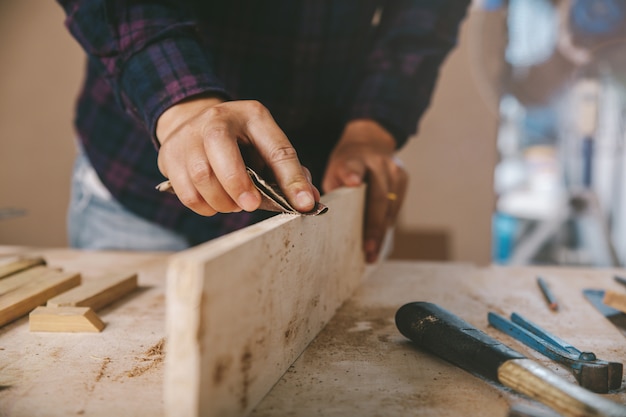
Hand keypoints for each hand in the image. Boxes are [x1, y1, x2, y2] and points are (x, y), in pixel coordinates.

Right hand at [156, 97, 317, 215]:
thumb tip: (308, 201)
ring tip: (233, 203)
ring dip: (222, 201)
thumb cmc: (241, 143)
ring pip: (202, 177)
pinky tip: (214, 202)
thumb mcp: (267, 147)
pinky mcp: (169, 155)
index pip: (277, 149)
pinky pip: (186, 192)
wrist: (193, 123)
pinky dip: (204, 206)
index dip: (292, 179)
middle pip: (224, 154)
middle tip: (250, 205)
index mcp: (253, 116)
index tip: (303, 205)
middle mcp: (217, 119)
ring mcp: (189, 136)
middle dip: (239, 187)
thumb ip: (289, 173)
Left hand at [322, 119, 407, 262]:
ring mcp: (394, 171)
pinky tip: (378, 244)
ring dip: (381, 233)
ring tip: (371, 254)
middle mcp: (378, 164)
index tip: (351, 182)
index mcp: (355, 158)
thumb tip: (319, 214)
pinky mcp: (403, 179)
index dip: (352, 173)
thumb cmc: (346, 163)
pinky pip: (395, 208)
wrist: (370, 142)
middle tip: (367, 248)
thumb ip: (333, 188)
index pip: (353, 166)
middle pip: (378, 198)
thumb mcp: (334, 169)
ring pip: (390, 207)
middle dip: (373, 226)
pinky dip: (386, 226)